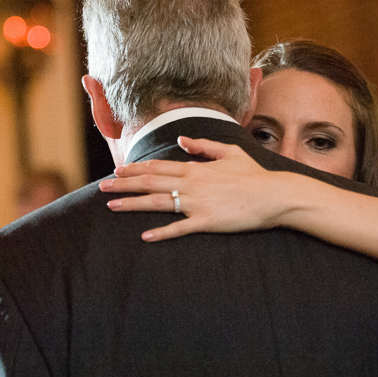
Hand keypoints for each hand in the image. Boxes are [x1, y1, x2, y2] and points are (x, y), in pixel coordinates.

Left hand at [99, 136, 291, 240]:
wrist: (274, 195)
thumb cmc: (254, 175)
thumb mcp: (229, 153)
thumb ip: (203, 146)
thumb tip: (182, 140)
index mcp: (195, 168)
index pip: (158, 166)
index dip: (135, 169)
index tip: (118, 170)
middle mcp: (192, 184)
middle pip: (150, 182)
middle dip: (124, 185)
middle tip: (103, 189)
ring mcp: (197, 203)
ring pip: (158, 202)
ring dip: (132, 205)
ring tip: (112, 207)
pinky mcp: (206, 221)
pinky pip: (179, 228)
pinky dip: (161, 232)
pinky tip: (145, 236)